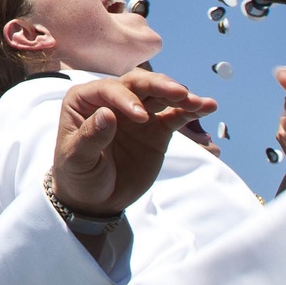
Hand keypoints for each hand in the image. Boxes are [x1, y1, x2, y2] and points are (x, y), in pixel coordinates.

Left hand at [51, 68, 216, 218]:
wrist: (96, 200)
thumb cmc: (79, 176)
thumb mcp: (77, 160)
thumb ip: (91, 138)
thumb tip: (107, 114)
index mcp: (86, 100)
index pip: (111, 90)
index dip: (127, 99)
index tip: (141, 117)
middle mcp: (114, 99)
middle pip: (140, 83)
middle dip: (160, 85)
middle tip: (180, 93)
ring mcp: (139, 112)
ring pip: (160, 95)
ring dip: (180, 95)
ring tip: (198, 103)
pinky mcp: (157, 127)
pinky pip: (176, 115)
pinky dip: (192, 110)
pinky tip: (208, 106)